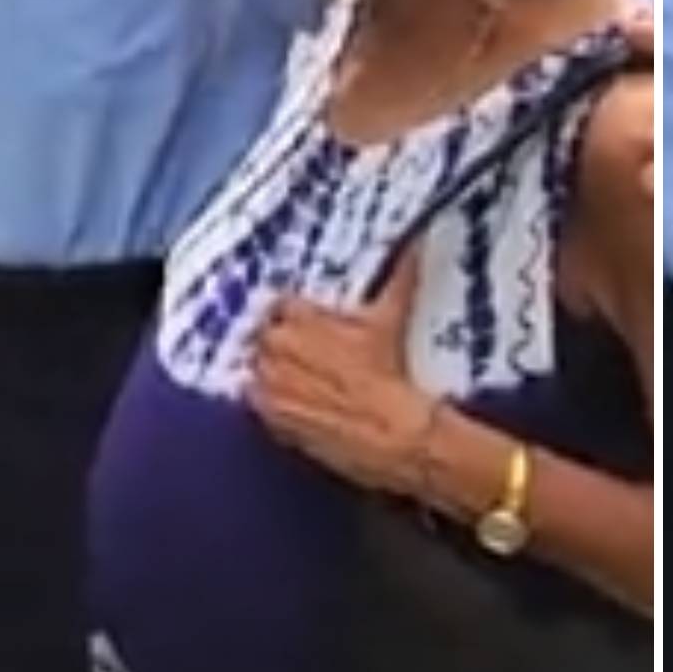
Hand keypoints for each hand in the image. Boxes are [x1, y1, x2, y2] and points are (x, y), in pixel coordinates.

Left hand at [245, 257, 437, 497]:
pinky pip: (255, 400)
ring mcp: (270, 383)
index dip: (293, 313)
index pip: (280, 304)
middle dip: (278, 339)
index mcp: (301, 317)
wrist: (388, 430)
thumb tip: (417, 241)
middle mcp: (278, 346)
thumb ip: (400, 274)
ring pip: (256, 366)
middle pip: (264, 334)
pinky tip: (290, 400)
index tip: (303, 320)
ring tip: (296, 376)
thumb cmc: (388, 372)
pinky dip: (268, 398)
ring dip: (271, 368)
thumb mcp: (392, 318)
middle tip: (301, 349)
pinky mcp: (270, 416)